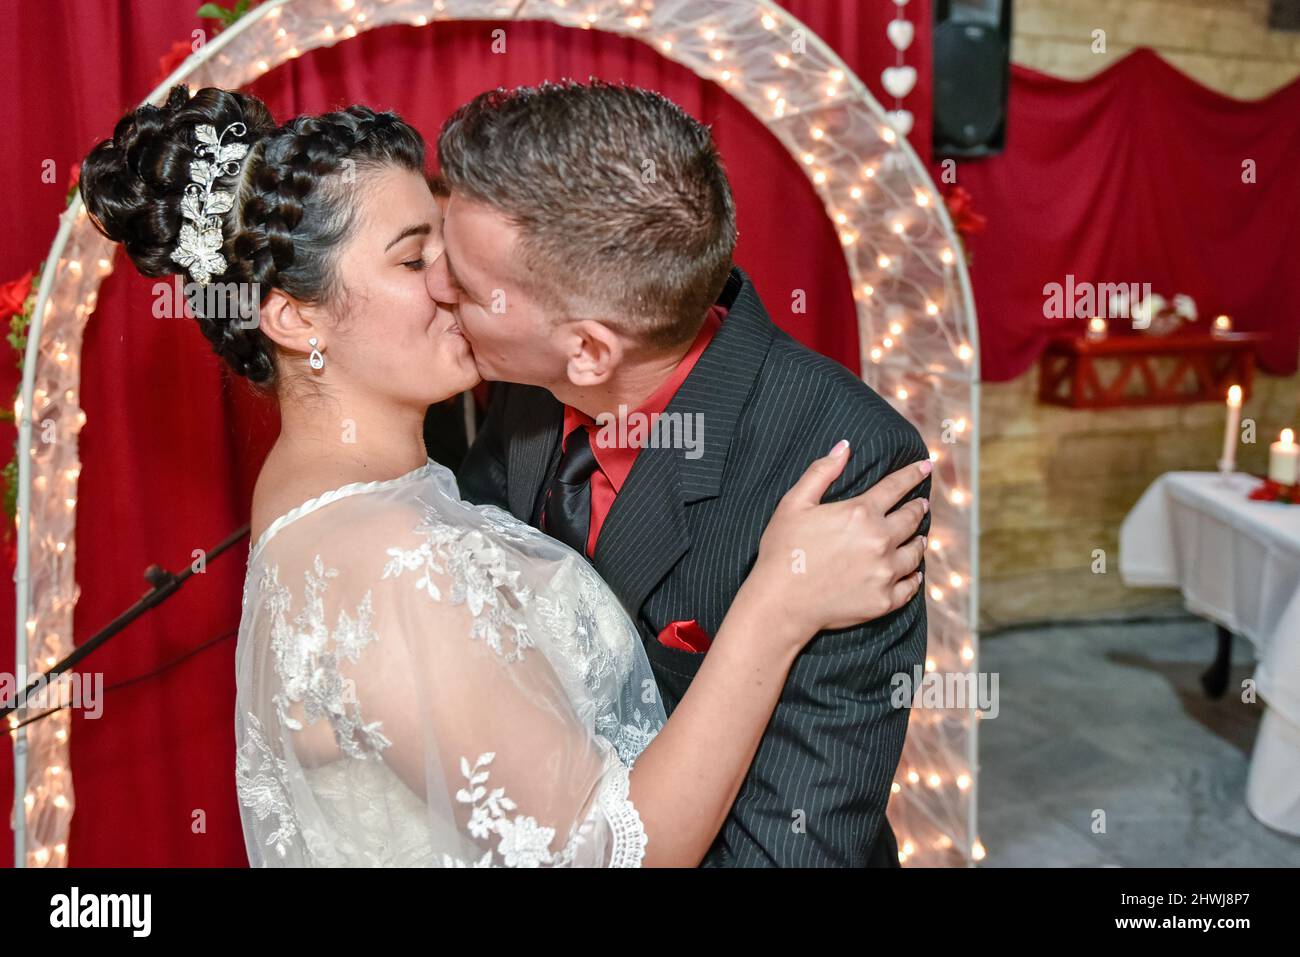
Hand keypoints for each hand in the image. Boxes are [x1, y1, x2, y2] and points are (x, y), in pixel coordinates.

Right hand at [748, 440, 929, 640]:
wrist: (781, 603)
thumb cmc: (783, 550)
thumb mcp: (794, 504)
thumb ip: (821, 472)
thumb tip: (844, 446)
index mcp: (860, 513)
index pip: (896, 487)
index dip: (912, 474)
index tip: (925, 467)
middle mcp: (880, 541)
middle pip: (911, 518)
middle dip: (918, 508)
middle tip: (922, 504)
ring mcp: (884, 572)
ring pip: (914, 553)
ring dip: (919, 541)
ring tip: (920, 538)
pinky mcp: (883, 600)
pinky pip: (909, 587)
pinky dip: (913, 578)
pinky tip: (914, 573)